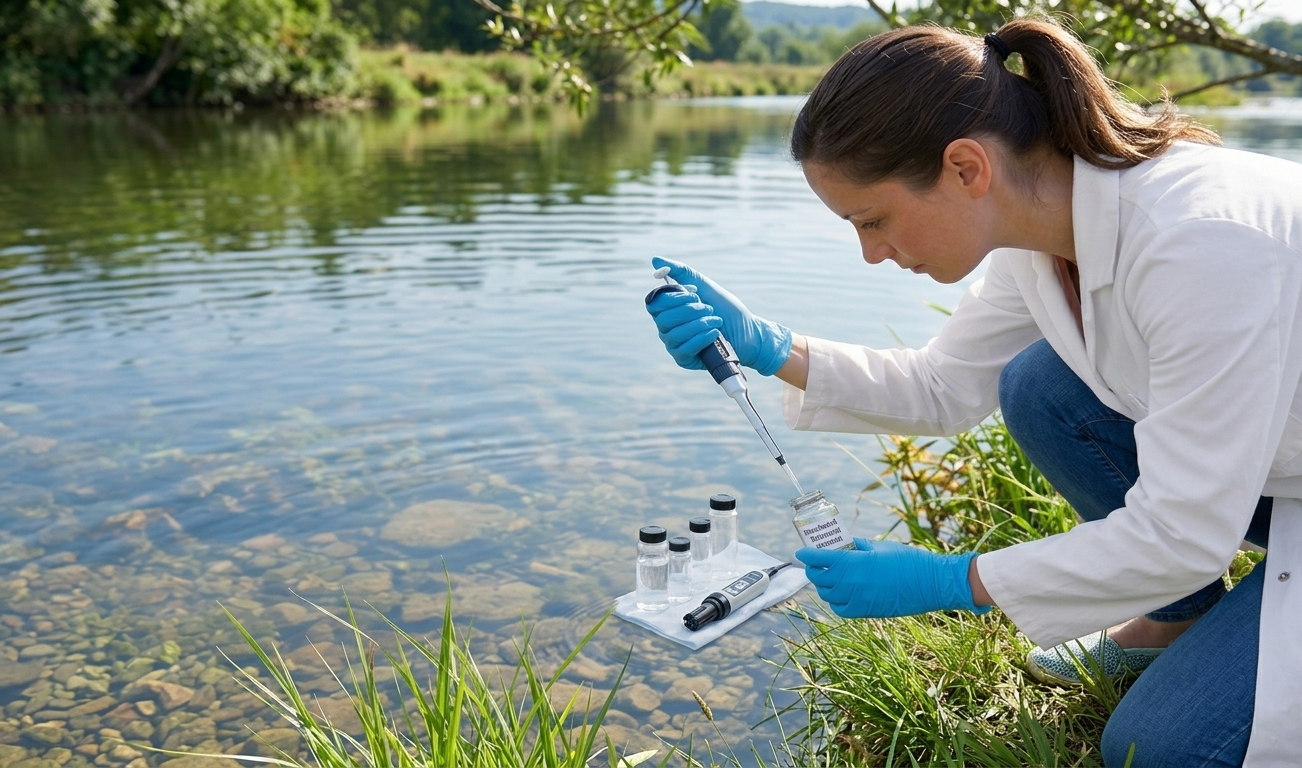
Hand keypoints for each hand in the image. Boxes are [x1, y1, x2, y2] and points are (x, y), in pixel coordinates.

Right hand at [646, 257, 792, 375]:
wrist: (748, 332)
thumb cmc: (725, 309)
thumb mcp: (704, 286)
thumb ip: (680, 272)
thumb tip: (655, 260)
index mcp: (669, 309)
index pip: (654, 303)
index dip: (674, 297)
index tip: (695, 292)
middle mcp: (667, 327)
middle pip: (663, 318)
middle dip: (690, 310)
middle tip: (709, 308)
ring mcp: (674, 344)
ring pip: (674, 333)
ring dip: (699, 323)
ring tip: (717, 320)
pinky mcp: (684, 359)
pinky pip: (684, 348)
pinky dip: (702, 337)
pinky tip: (715, 333)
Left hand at [795, 538, 989, 618]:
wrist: (929, 584)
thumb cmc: (907, 560)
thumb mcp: (879, 546)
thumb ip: (856, 546)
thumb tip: (841, 545)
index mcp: (853, 562)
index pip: (819, 559)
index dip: (806, 555)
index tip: (801, 551)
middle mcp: (850, 583)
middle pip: (819, 578)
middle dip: (813, 569)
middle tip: (814, 563)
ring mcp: (857, 599)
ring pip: (827, 595)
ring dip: (823, 585)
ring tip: (827, 577)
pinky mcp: (865, 612)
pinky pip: (840, 608)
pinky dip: (835, 601)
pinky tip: (840, 593)